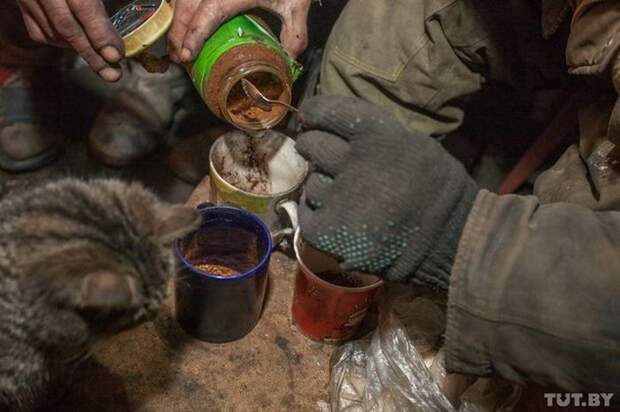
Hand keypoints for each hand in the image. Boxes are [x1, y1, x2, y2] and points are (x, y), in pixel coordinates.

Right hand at [16, 0, 123, 81]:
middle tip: (113, 74)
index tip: (116, 54)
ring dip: (79, 50)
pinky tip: (78, 46)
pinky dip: (60, 43)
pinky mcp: (21, 4)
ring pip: (53, 33)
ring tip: (103, 63)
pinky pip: (40, 32)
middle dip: (93, 55)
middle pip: (67, 28)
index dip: (100, 33)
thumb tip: (138, 7)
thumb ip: (99, 1)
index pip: (84, 8)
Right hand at [168, 0, 310, 63]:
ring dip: (175, 21)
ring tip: (178, 46)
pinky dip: (178, 8)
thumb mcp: (296, 4)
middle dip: (178, 34)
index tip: (187, 54)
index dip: (195, 34)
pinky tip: (180, 22)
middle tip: (180, 58)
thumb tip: (286, 62)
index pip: (210, 12)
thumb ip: (294, 35)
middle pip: (186, 6)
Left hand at [295, 96, 478, 289]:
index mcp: (381, 137)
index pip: (329, 111)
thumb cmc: (434, 189)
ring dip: (322, 184)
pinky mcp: (329, 232)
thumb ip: (376, 134)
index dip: (315, 111)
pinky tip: (337, 215)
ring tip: (345, 195)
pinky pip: (307, 211)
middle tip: (324, 156)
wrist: (450, 242)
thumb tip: (331, 124)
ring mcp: (340, 200)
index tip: (311, 115)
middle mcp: (357, 164)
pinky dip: (318, 212)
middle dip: (314, 147)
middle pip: (312, 144)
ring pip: (311, 180)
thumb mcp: (415, 145)